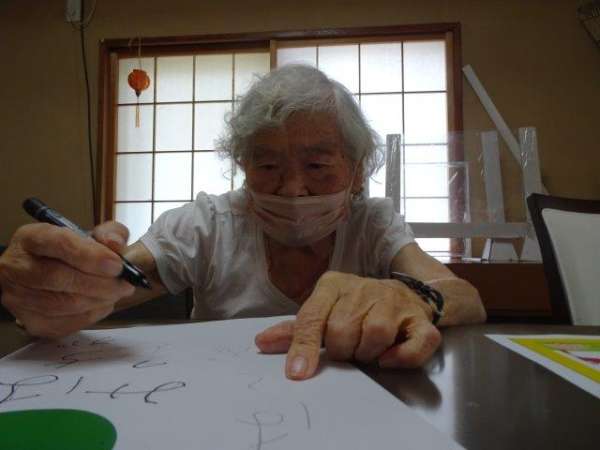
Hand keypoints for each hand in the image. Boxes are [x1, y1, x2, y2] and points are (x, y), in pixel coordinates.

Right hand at [0, 221, 134, 337]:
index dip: (90, 255)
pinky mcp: (29, 321)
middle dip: (100, 283)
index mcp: (31, 237)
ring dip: (98, 300)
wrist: (47, 273)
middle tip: (125, 285)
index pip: (58, 243)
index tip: (117, 265)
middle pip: (58, 277)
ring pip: (62, 304)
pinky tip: (103, 304)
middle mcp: (16, 266)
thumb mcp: (92, 234)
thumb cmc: (72, 252)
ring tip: (117, 293)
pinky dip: (90, 315)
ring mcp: (18, 297)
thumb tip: (116, 245)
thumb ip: (109, 233)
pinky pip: (63, 323)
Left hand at [255, 271, 440, 379]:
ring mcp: (393, 301)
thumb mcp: (324, 309)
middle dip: (342, 350)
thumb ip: (296, 330)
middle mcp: (363, 288)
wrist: (407, 293)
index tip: (297, 374)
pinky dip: (402, 356)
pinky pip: (416, 341)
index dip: (303, 347)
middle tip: (348, 349)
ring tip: (367, 350)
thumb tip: (261, 342)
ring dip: (368, 353)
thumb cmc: (356, 306)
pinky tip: (389, 358)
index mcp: (333, 285)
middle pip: (342, 330)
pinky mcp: (420, 318)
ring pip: (375, 333)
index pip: (312, 316)